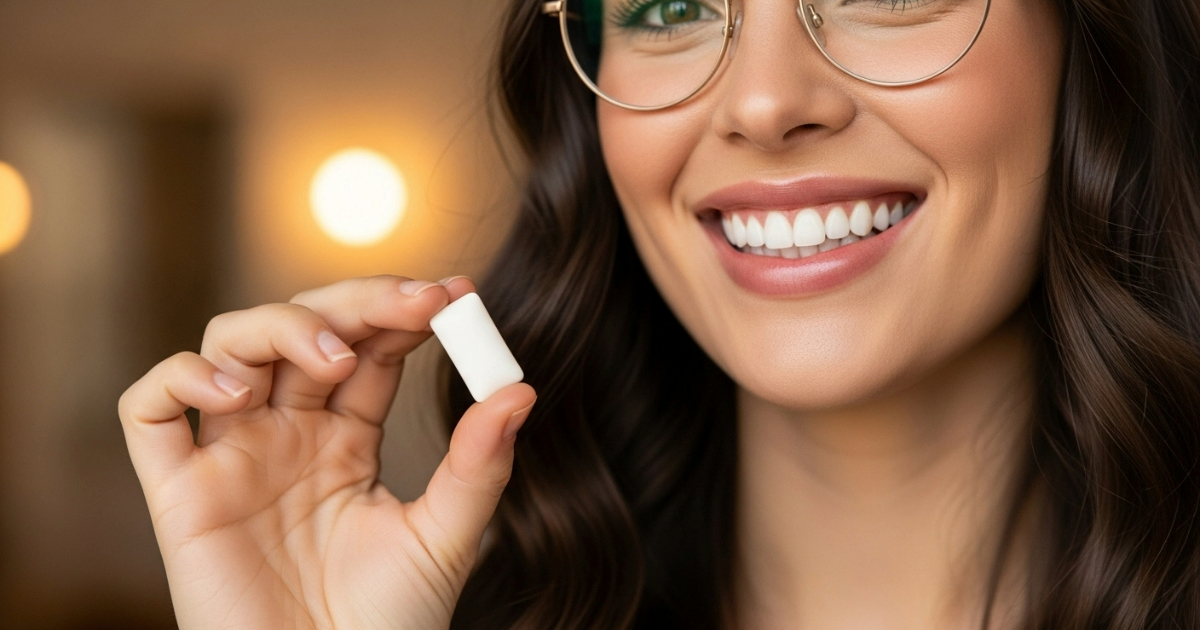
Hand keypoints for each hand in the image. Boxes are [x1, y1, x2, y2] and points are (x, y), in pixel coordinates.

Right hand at [118, 276, 534, 629]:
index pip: (367, 345)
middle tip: (413, 304)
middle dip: (355, 301)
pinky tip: (237, 393)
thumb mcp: (445, 537)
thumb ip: (478, 465)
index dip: (402, 311)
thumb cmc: (386, 624)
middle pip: (301, 325)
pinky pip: (148, 409)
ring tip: (333, 361)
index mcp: (347, 436)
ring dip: (280, 327)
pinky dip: (180, 378)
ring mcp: (232, 456)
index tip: (455, 296)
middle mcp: (287, 433)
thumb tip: (519, 389)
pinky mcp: (179, 493)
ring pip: (227, 344)